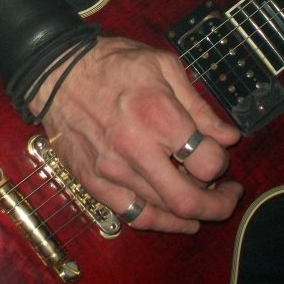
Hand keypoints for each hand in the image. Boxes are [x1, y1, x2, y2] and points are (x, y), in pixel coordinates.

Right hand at [32, 36, 242, 233]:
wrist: (56, 72)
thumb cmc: (112, 63)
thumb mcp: (163, 66)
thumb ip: (198, 106)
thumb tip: (227, 138)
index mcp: (159, 116)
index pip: (207, 162)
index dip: (222, 162)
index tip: (220, 154)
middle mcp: (137, 149)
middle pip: (189, 200)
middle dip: (219, 205)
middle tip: (228, 195)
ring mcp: (112, 171)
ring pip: (163, 212)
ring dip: (191, 212)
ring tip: (203, 202)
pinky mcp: (93, 182)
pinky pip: (132, 215)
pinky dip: (159, 221)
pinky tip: (174, 218)